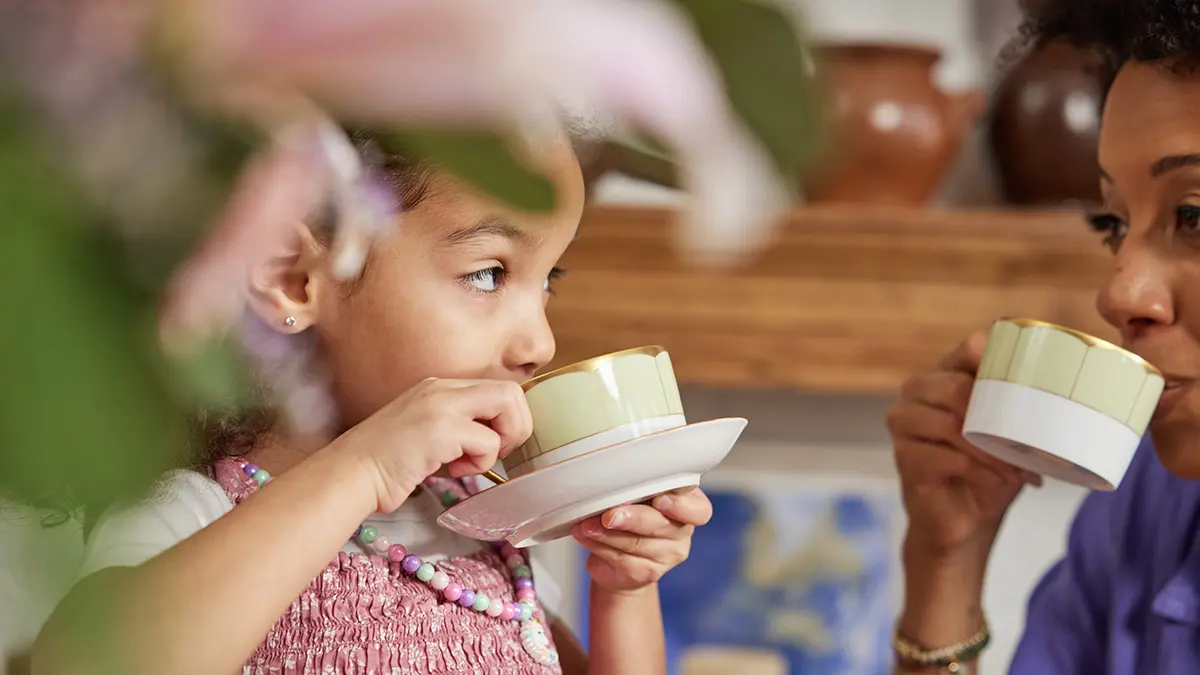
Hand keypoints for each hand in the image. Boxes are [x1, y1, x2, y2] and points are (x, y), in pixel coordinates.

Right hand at [341, 377, 531, 511]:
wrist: (350, 473)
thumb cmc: (387, 461)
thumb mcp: (427, 430)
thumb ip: (458, 424)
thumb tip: (496, 435)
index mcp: (439, 386)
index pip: (496, 388)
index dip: (506, 418)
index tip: (491, 444)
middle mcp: (442, 388)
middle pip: (510, 391)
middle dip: (516, 426)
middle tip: (495, 452)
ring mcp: (441, 404)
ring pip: (507, 405)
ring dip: (500, 443)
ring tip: (472, 462)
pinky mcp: (441, 429)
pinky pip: (489, 442)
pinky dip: (480, 464)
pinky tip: (453, 471)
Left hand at [571, 487, 711, 592]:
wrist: (622, 558)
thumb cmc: (633, 511)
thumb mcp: (639, 493)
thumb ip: (635, 487)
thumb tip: (607, 478)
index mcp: (689, 506)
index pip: (699, 510)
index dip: (681, 507)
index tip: (659, 500)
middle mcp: (682, 532)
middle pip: (661, 526)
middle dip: (633, 518)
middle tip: (609, 515)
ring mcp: (666, 556)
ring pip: (636, 544)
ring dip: (606, 533)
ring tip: (586, 525)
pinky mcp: (645, 573)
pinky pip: (621, 559)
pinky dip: (598, 545)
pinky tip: (585, 535)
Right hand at [887, 332, 1041, 562]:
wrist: (966, 519)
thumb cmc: (989, 468)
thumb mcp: (1009, 432)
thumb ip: (1019, 402)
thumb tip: (1061, 385)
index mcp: (945, 375)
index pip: (968, 348)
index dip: (997, 358)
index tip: (1030, 380)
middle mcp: (917, 393)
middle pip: (953, 386)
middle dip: (996, 416)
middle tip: (1025, 444)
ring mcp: (904, 424)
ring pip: (949, 424)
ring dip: (990, 451)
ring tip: (1016, 470)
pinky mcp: (904, 457)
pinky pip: (946, 457)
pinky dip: (979, 471)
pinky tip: (996, 481)